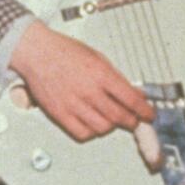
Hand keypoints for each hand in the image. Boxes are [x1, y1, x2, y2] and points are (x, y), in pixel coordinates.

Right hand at [8, 22, 153, 139]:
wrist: (35, 52)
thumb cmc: (64, 51)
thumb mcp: (98, 58)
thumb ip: (117, 78)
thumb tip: (136, 94)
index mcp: (101, 74)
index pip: (131, 99)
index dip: (144, 111)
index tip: (149, 115)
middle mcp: (88, 91)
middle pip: (119, 117)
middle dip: (132, 121)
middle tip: (134, 120)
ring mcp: (73, 104)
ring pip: (103, 128)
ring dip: (112, 126)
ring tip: (112, 120)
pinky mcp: (59, 114)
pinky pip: (82, 133)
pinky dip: (92, 132)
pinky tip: (93, 124)